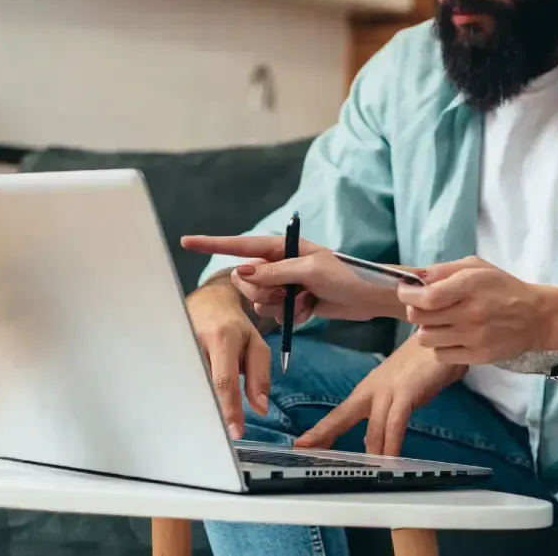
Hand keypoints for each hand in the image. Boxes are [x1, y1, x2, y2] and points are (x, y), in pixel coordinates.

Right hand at [180, 234, 407, 322]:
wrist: (372, 296)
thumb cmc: (348, 275)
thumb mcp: (311, 271)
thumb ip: (275, 271)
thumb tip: (242, 270)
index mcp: (281, 247)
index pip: (239, 244)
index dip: (212, 243)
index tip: (186, 241)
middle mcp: (278, 264)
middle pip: (246, 282)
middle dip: (265, 292)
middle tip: (294, 291)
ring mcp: (285, 284)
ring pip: (259, 302)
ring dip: (283, 306)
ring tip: (309, 299)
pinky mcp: (292, 303)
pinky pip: (275, 315)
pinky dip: (293, 316)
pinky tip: (312, 309)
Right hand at [184, 280, 270, 439]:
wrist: (207, 301)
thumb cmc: (234, 326)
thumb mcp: (256, 344)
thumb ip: (260, 375)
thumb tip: (261, 408)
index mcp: (222, 338)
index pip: (224, 381)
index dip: (229, 409)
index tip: (234, 433)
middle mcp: (196, 342)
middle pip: (201, 387)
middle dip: (210, 413)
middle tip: (217, 434)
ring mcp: (176, 348)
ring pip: (186, 387)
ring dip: (196, 406)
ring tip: (202, 423)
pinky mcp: (165, 353)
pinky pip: (176, 382)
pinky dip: (185, 396)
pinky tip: (189, 406)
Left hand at [295, 334, 465, 455]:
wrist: (441, 339)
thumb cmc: (424, 363)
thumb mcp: (401, 391)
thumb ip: (388, 413)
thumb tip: (377, 438)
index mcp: (370, 389)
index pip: (341, 413)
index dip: (322, 430)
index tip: (302, 444)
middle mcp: (373, 389)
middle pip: (343, 415)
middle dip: (324, 433)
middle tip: (304, 449)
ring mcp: (389, 389)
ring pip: (373, 426)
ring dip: (370, 451)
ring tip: (363, 472)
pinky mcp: (407, 392)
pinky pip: (396, 423)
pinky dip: (392, 443)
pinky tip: (390, 459)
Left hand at [398, 257, 551, 364]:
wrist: (536, 317)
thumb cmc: (503, 288)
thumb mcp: (478, 267)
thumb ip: (445, 270)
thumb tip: (416, 277)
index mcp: (470, 286)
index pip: (427, 297)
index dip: (408, 295)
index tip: (405, 292)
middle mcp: (471, 313)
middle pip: (420, 318)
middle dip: (415, 310)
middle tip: (424, 306)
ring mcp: (474, 337)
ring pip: (426, 338)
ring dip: (427, 329)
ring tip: (439, 322)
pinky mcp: (477, 356)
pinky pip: (440, 355)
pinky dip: (439, 346)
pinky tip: (450, 336)